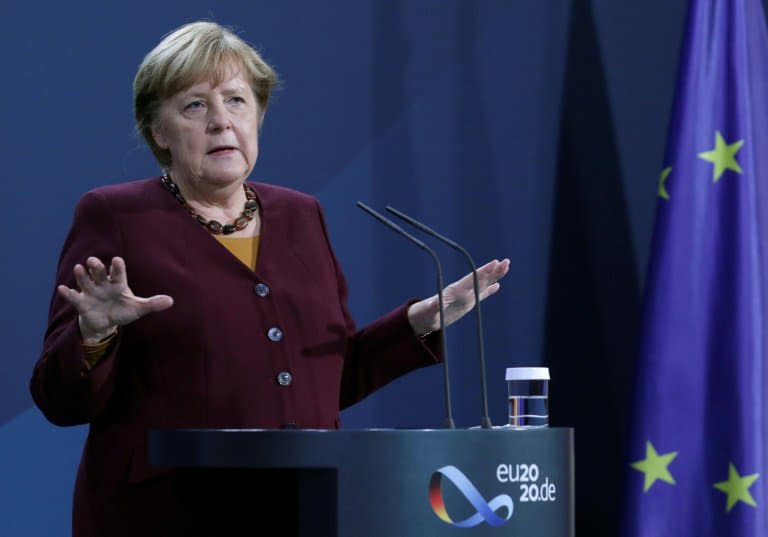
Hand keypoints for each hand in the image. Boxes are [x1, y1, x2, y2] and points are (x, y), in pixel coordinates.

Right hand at [57, 256, 173, 343]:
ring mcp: (91, 292)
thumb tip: (171, 301)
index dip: (117, 267)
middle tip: (93, 261)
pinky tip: (63, 288)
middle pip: (99, 273)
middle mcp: (103, 284)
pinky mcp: (82, 303)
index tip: (117, 259)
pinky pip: (74, 297)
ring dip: (82, 276)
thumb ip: (152, 304)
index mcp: (118, 283)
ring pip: (86, 281)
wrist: (107, 322)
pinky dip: (68, 293)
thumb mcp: (138, 308)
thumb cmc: (123, 310)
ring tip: (79, 268)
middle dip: (96, 267)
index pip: (118, 273)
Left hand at [407, 258, 509, 335]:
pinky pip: (481, 295)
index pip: (473, 278)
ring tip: (506, 266)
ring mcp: (466, 296)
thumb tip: (435, 302)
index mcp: (456, 291)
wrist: (424, 318)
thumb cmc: (425, 314)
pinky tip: (497, 285)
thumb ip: (434, 305)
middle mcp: (462, 291)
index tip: (495, 263)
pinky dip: (489, 290)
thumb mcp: (430, 310)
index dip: (484, 271)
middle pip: (481, 278)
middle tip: (506, 261)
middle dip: (493, 270)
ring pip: (483, 284)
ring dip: (494, 276)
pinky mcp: (467, 304)